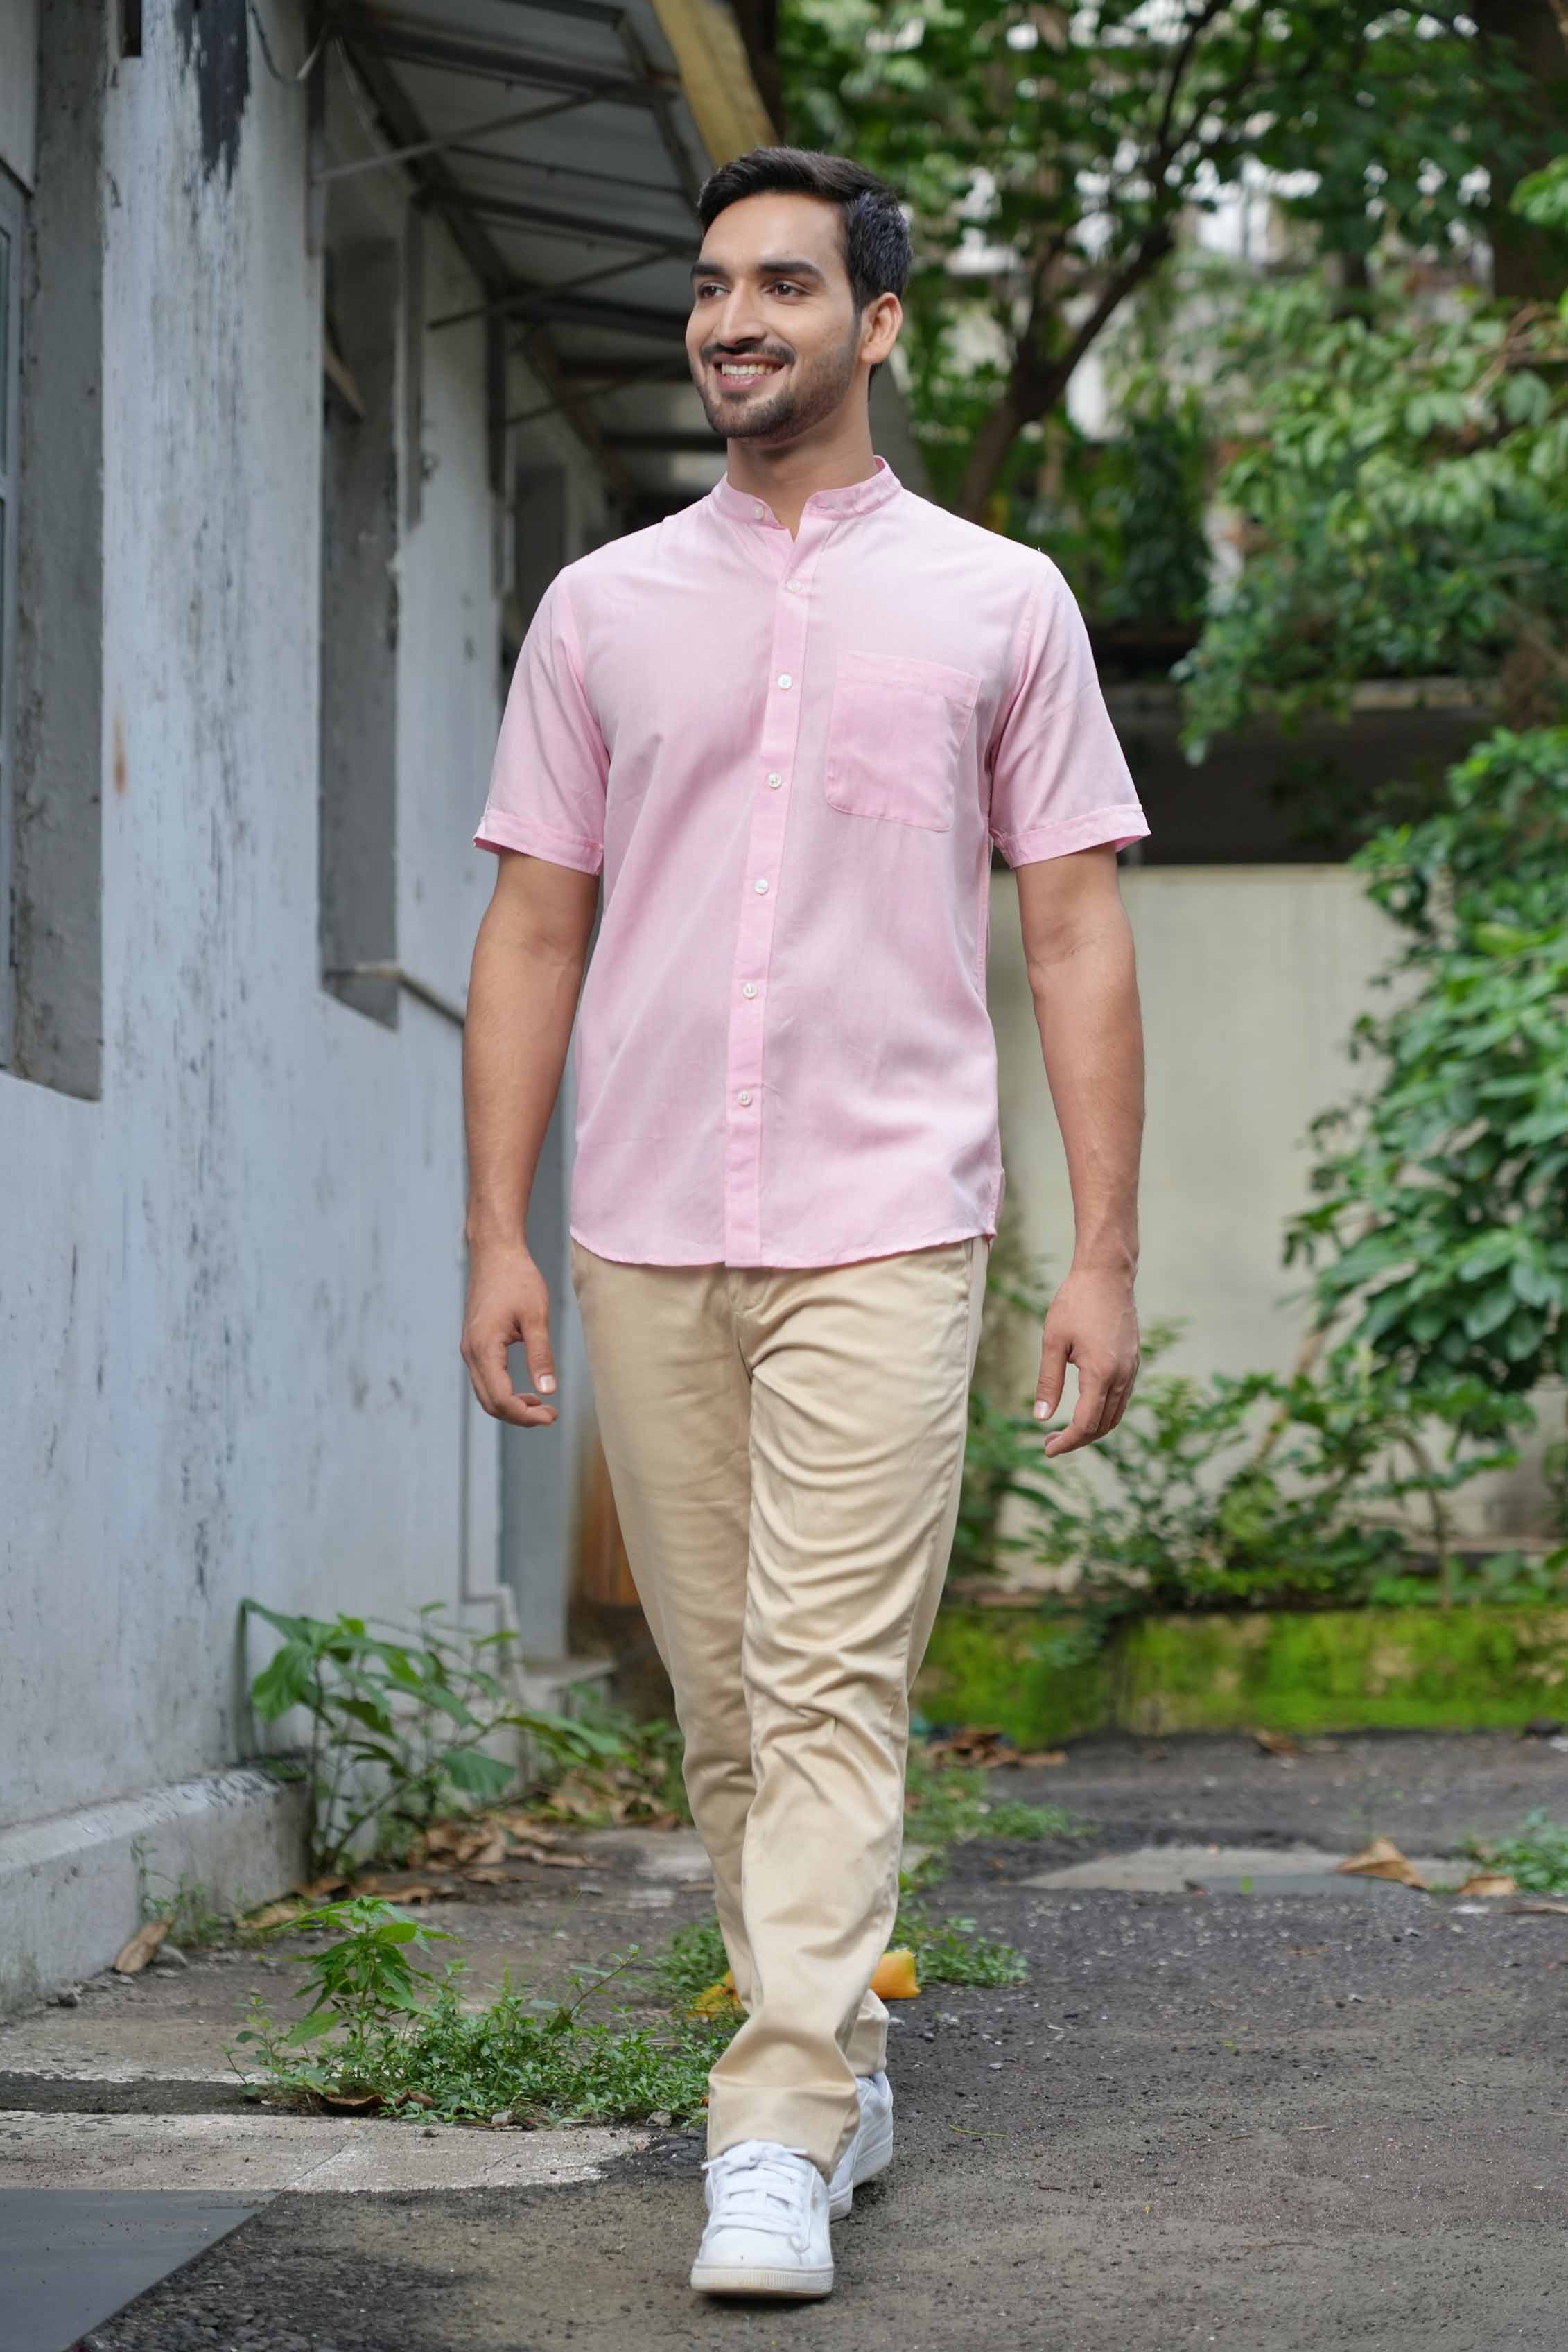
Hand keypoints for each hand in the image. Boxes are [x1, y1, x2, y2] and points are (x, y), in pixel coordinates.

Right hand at [461, 1239, 559, 1427]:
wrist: (495, 1253)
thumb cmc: (517, 1279)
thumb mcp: (536, 1317)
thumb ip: (541, 1355)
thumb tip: (549, 1390)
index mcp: (484, 1348)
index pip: (501, 1398)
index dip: (526, 1415)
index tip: (552, 1417)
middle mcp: (471, 1352)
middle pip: (490, 1403)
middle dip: (519, 1416)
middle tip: (550, 1417)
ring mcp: (470, 1349)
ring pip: (486, 1394)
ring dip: (512, 1406)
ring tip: (542, 1408)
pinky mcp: (474, 1344)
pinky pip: (486, 1379)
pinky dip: (505, 1392)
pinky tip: (528, 1391)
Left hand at [1032, 1267, 1138, 1456]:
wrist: (1107, 1274)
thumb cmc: (1075, 1303)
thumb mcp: (1053, 1342)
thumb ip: (1048, 1382)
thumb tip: (1040, 1417)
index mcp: (1101, 1374)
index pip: (1086, 1424)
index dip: (1067, 1442)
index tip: (1047, 1449)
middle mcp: (1123, 1376)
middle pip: (1103, 1426)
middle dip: (1077, 1440)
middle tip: (1049, 1442)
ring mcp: (1132, 1370)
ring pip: (1115, 1415)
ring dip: (1092, 1429)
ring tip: (1064, 1430)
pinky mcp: (1134, 1362)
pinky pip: (1122, 1399)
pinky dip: (1104, 1412)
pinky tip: (1084, 1408)